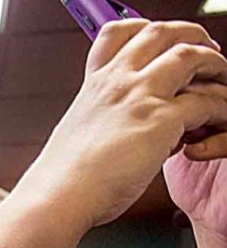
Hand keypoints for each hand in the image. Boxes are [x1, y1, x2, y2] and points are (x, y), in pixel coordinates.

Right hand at [18, 20, 226, 229]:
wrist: (59, 196)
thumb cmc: (64, 177)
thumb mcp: (74, 132)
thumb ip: (100, 116)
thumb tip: (116, 123)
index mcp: (94, 85)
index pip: (117, 33)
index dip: (144, 28)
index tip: (160, 39)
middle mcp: (117, 82)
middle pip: (162, 32)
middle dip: (192, 35)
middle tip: (207, 49)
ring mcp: (140, 97)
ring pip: (192, 56)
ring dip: (216, 64)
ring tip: (224, 78)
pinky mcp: (162, 120)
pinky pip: (208, 102)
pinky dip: (222, 108)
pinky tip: (220, 120)